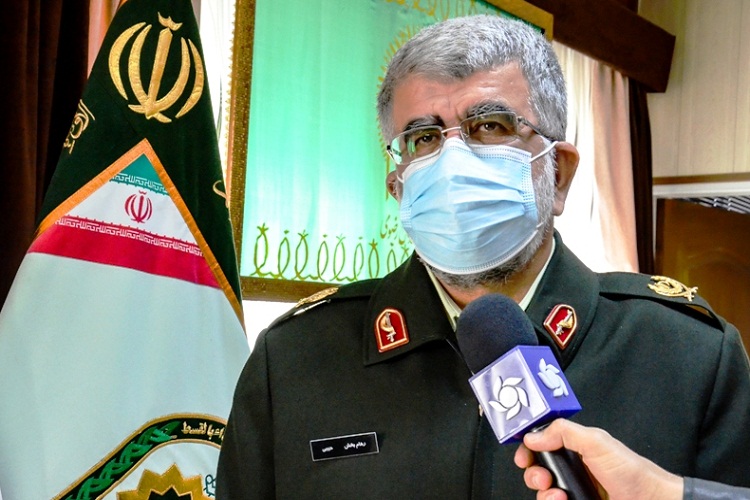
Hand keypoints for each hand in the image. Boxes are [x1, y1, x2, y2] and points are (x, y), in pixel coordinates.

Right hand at [513, 419, 682, 499]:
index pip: (541, 443)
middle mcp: (572, 469)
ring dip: (543, 493)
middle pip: (537, 470)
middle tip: (543, 477)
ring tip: (557, 494)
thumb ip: (563, 432)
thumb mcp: (596, 442)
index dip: (529, 449)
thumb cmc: (633, 472)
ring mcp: (574, 490)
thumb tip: (534, 436)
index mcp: (574, 447)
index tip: (524, 456)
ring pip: (542, 492)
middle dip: (533, 474)